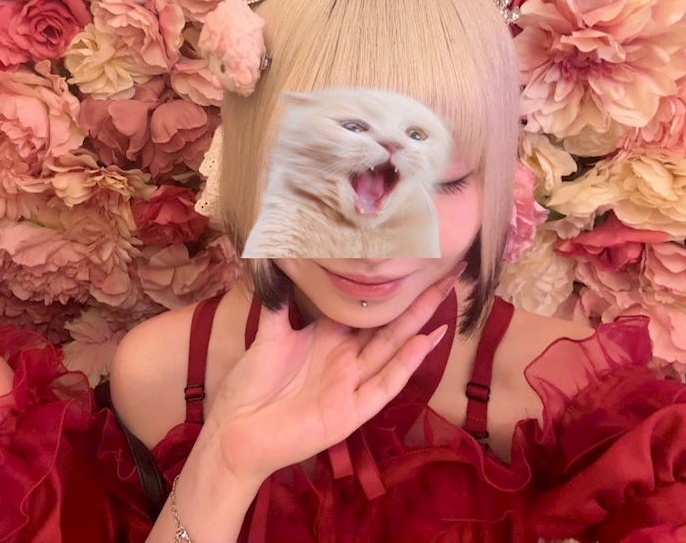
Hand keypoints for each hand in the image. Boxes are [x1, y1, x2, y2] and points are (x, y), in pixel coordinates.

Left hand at [201, 268, 461, 484]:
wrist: (238, 429)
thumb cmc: (252, 382)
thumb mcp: (269, 334)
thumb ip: (279, 301)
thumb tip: (279, 256)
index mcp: (328, 336)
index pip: (366, 308)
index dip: (389, 288)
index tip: (412, 260)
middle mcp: (346, 357)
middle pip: (389, 325)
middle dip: (417, 300)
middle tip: (446, 272)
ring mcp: (352, 384)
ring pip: (392, 349)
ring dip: (418, 324)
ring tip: (444, 297)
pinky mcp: (352, 411)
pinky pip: (384, 385)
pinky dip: (405, 364)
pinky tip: (424, 341)